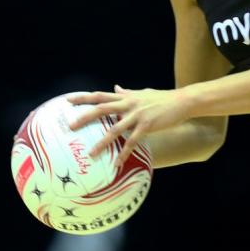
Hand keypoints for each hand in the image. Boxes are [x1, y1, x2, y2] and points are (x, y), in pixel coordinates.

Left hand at [68, 85, 192, 166]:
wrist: (182, 101)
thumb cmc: (162, 98)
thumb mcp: (143, 93)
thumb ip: (127, 92)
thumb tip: (116, 87)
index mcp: (126, 97)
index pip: (101, 95)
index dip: (84, 97)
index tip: (68, 100)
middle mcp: (129, 104)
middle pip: (102, 109)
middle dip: (85, 117)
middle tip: (71, 126)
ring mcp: (137, 115)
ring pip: (115, 129)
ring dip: (102, 142)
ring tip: (91, 154)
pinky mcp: (147, 125)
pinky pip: (132, 141)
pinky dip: (124, 153)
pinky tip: (117, 163)